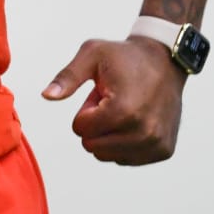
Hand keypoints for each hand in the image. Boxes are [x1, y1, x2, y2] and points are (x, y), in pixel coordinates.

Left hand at [42, 37, 184, 164]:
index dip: (85, 110)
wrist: (166, 61)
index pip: (80, 130)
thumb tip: (47, 95)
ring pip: (108, 156)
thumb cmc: (126, 56)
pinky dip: (125, 143)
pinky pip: (127, 159)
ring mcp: (156, 144)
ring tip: (125, 109)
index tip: (101, 94)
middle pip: (92, 146)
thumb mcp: (92, 54)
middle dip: (96, 125)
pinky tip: (136, 121)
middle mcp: (143, 132)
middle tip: (113, 101)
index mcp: (124, 110)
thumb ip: (67, 77)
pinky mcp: (164, 150)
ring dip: (110, 135)